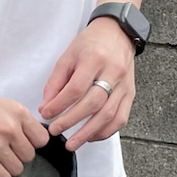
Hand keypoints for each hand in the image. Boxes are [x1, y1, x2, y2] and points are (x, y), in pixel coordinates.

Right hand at [0, 85, 48, 176]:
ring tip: (0, 165)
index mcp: (18, 112)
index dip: (33, 145)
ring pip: (18, 169)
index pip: (41, 139)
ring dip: (10, 169)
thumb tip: (29, 143)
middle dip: (20, 157)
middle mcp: (11, 128)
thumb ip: (18, 122)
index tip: (25, 147)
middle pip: (30, 156)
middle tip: (8, 155)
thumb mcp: (2, 106)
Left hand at [39, 18, 135, 150]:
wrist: (118, 33)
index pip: (76, 88)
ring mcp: (124, 85)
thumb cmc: (90, 44)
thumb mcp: (68, 56)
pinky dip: (105, 131)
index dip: (60, 105)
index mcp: (94, 59)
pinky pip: (120, 118)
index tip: (46, 114)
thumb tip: (46, 107)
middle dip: (72, 121)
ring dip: (88, 133)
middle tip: (55, 131)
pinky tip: (91, 137)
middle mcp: (112, 72)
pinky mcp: (130, 94)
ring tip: (72, 143)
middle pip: (93, 103)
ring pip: (108, 115)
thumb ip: (56, 82)